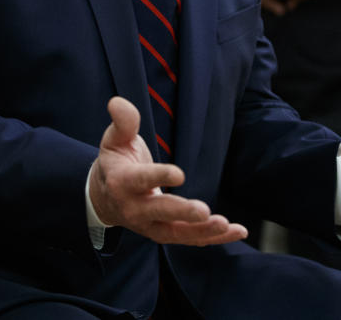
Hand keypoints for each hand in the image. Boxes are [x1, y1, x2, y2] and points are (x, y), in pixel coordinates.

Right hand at [87, 97, 247, 245]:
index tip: (179, 174)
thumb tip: (119, 102)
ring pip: (177, 232)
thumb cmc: (116, 162)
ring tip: (226, 224)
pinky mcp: (164, 233)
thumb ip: (122, 122)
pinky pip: (190, 239)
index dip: (159, 176)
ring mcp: (149, 225)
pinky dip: (213, 237)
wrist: (104, 198)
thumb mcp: (114, 139)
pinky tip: (236, 231)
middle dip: (182, 212)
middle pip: (160, 212)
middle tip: (203, 211)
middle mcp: (135, 208)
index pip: (141, 180)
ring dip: (202, 231)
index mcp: (122, 182)